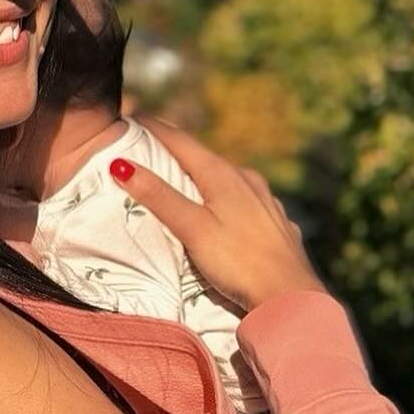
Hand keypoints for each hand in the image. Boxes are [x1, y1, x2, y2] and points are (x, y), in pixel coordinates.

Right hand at [114, 118, 326, 312]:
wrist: (292, 297)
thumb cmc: (239, 263)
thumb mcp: (193, 229)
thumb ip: (159, 197)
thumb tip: (121, 164)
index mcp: (222, 175)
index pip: (181, 141)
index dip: (154, 128)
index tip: (132, 116)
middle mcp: (247, 179)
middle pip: (204, 157)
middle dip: (178, 150)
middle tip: (152, 145)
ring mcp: (266, 200)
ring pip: (228, 179)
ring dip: (204, 175)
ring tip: (186, 179)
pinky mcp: (276, 222)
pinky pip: (245, 200)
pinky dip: (227, 197)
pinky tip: (228, 210)